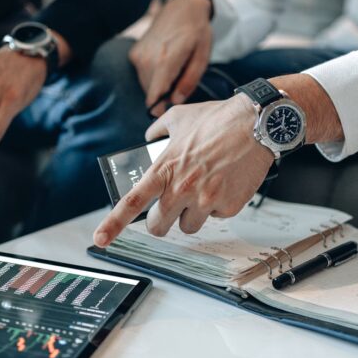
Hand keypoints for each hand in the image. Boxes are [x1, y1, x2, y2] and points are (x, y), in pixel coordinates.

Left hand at [92, 74, 343, 246]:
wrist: (257, 124)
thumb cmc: (218, 119)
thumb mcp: (179, 117)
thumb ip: (158, 131)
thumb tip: (148, 138)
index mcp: (164, 169)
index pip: (132, 203)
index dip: (113, 225)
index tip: (100, 240)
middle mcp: (182, 188)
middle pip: (159, 226)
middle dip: (162, 221)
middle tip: (170, 208)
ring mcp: (206, 200)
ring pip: (188, 226)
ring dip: (192, 214)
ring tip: (205, 188)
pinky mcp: (228, 207)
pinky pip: (216, 217)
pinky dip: (218, 206)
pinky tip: (226, 183)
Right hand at [129, 0, 212, 116]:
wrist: (181, 8)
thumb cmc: (196, 32)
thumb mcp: (202, 57)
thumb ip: (189, 81)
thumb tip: (176, 101)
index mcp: (166, 61)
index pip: (155, 95)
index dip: (159, 110)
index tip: (166, 115)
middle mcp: (148, 59)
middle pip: (151, 93)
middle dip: (163, 96)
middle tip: (178, 87)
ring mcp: (138, 56)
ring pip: (145, 85)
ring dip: (158, 86)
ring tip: (173, 72)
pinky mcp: (134, 54)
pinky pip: (141, 75)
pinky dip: (152, 75)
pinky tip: (163, 63)